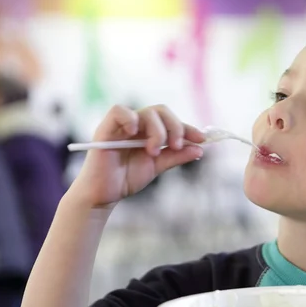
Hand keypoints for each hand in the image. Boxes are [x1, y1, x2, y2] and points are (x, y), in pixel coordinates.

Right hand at [70, 104, 204, 207]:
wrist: (104, 195)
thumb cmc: (127, 178)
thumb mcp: (157, 167)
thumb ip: (176, 157)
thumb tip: (199, 149)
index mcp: (149, 132)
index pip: (172, 121)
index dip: (188, 128)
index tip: (202, 139)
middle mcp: (137, 125)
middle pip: (161, 111)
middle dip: (175, 127)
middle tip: (175, 145)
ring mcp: (122, 126)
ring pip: (147, 112)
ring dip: (157, 130)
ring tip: (154, 150)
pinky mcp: (106, 129)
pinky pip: (118, 111)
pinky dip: (130, 118)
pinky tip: (136, 132)